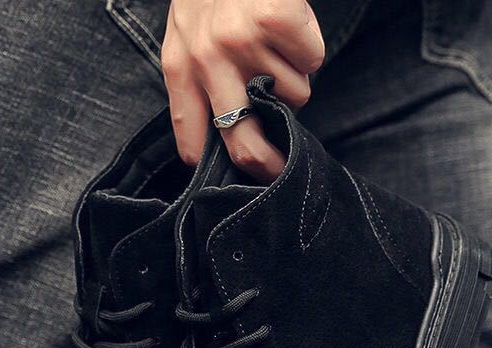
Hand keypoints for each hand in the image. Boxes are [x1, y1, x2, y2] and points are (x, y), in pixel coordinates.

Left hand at [162, 0, 324, 181]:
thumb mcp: (187, 34)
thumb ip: (199, 82)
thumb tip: (230, 135)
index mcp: (179, 66)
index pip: (193, 139)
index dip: (217, 170)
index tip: (240, 182)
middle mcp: (207, 59)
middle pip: (244, 141)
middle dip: (267, 164)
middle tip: (281, 169)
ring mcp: (243, 40)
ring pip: (292, 97)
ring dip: (294, 78)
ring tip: (275, 45)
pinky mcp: (277, 20)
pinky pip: (312, 61)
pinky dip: (310, 48)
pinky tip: (290, 27)